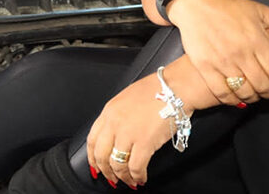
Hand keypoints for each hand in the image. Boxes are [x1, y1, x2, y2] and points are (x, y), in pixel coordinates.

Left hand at [86, 72, 184, 189]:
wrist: (176, 87)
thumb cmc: (158, 89)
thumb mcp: (127, 98)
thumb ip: (118, 115)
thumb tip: (117, 134)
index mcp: (109, 111)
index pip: (92, 139)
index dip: (92, 157)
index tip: (96, 165)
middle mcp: (115, 123)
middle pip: (101, 155)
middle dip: (105, 171)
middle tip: (111, 178)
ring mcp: (128, 133)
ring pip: (117, 164)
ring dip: (122, 177)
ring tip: (129, 181)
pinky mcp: (145, 142)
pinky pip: (136, 167)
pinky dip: (138, 177)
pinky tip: (141, 178)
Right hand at [169, 0, 268, 104]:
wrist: (195, 3)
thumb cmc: (229, 6)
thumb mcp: (260, 10)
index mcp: (257, 40)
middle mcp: (241, 53)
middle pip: (264, 85)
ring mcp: (222, 62)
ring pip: (245, 91)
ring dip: (255, 97)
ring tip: (258, 95)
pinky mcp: (205, 67)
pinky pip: (222, 92)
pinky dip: (233, 100)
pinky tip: (239, 99)